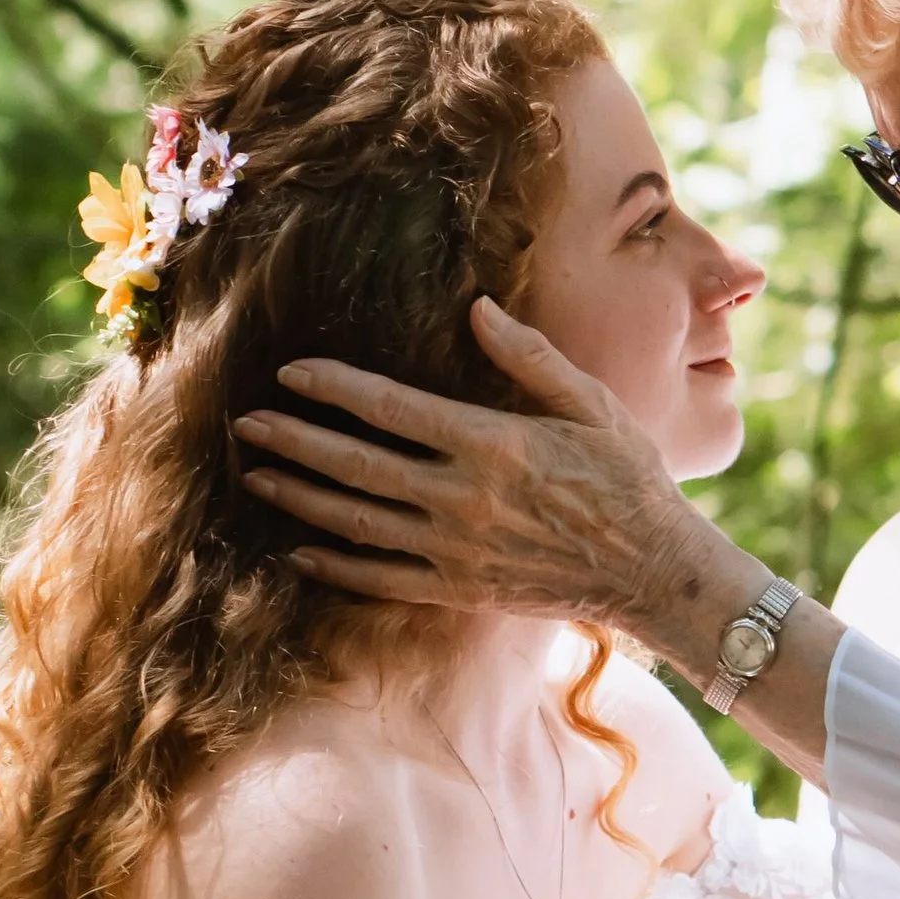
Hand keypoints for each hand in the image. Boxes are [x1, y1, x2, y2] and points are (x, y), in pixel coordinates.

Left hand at [234, 296, 723, 640]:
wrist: (654, 571)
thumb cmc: (630, 479)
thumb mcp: (594, 405)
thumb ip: (532, 357)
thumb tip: (478, 309)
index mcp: (492, 443)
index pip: (391, 408)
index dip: (334, 388)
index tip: (291, 371)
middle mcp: (462, 498)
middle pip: (357, 465)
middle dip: (296, 442)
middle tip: (245, 424)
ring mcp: (456, 550)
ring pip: (358, 523)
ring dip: (301, 499)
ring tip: (257, 479)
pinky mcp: (460, 589)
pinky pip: (383, 579)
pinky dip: (337, 567)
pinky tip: (301, 553)